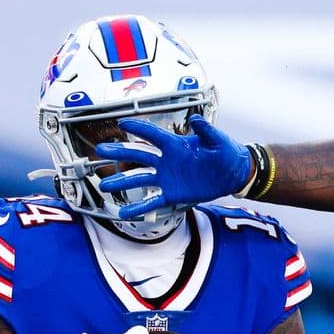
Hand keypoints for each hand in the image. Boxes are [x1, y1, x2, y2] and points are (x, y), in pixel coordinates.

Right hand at [96, 115, 253, 218]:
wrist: (233, 174)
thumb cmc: (225, 152)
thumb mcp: (218, 141)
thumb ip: (206, 131)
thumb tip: (196, 120)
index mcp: (175, 145)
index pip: (153, 134)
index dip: (138, 128)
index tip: (122, 122)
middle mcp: (166, 160)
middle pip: (138, 155)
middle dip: (119, 152)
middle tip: (100, 150)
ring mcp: (167, 177)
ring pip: (140, 179)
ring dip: (122, 182)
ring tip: (104, 185)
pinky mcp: (172, 193)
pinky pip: (152, 201)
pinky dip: (138, 207)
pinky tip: (124, 212)